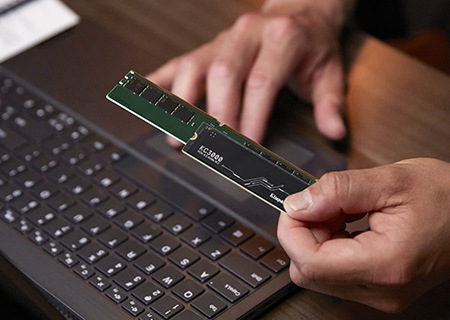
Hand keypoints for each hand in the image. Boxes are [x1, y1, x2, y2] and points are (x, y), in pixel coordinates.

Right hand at [148, 1, 353, 144]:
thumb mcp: (329, 71)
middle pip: (224, 74)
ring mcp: (223, 40)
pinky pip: (180, 61)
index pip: (262, 82)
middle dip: (216, 114)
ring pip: (195, 67)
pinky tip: (146, 94)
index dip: (251, 116)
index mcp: (283, 39)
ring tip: (177, 135)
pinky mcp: (208, 47)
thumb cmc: (312, 44)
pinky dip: (161, 79)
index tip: (246, 146)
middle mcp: (248, 35)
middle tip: (211, 147)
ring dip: (183, 103)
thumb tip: (334, 132)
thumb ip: (330, 103)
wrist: (298, 12)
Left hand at [278, 158, 449, 312]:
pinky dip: (330, 245)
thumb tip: (298, 203)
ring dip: (317, 238)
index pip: (309, 263)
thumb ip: (338, 190)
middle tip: (323, 204)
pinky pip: (334, 272)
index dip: (291, 231)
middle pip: (308, 272)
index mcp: (385, 264)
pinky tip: (347, 223)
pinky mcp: (379, 288)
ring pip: (317, 273)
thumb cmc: (449, 198)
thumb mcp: (392, 180)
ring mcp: (381, 294)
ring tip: (342, 211)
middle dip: (305, 232)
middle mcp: (381, 290)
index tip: (294, 206)